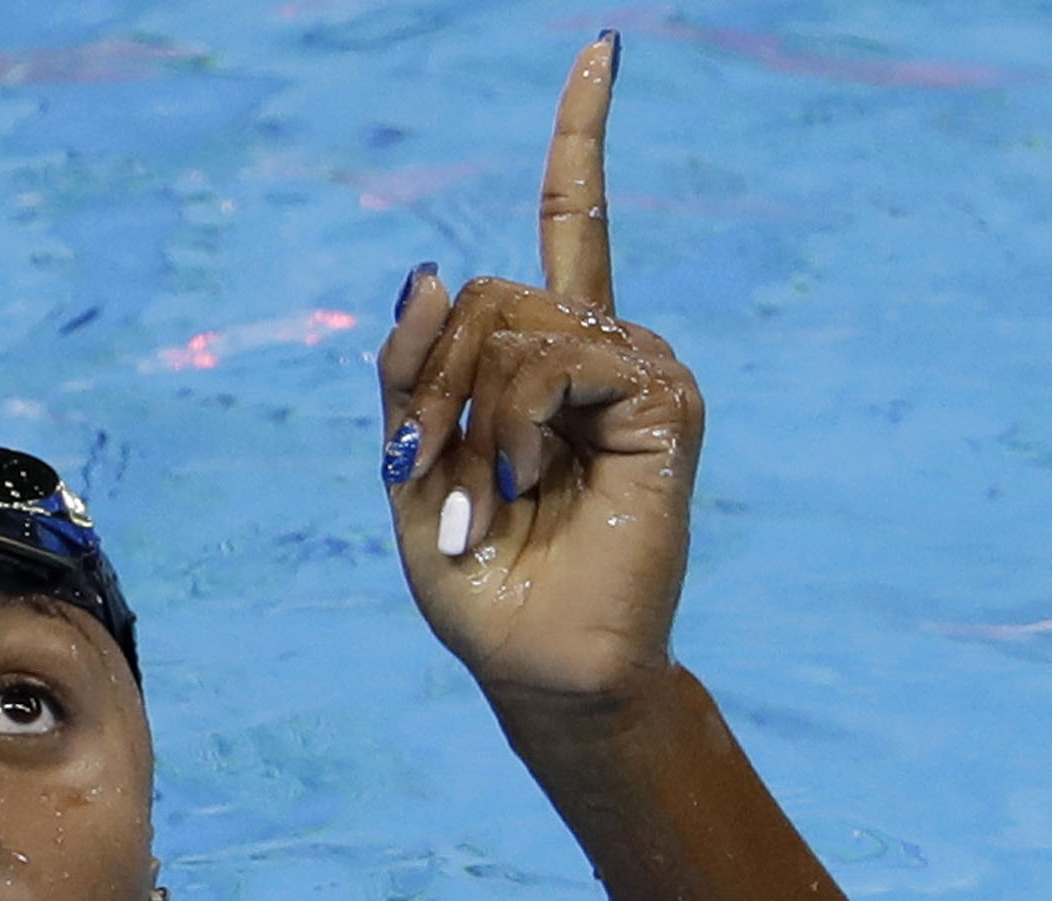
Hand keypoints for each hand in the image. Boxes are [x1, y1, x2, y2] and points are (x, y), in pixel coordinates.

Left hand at [379, 32, 703, 711]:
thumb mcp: (408, 465)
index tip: (602, 47)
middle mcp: (596, 350)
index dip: (581, 138)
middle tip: (425, 463)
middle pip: (487, 287)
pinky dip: (514, 419)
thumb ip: (411, 370)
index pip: (572, 224)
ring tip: (482, 491)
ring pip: (515, 317)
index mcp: (541, 362)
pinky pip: (561, 355)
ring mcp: (635, 372)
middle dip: (430, 373)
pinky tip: (519, 479)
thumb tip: (426, 265)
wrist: (538, 667)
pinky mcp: (664, 402)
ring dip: (468, 408)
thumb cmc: (477, 576)